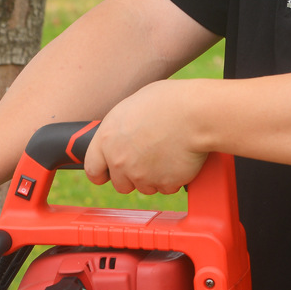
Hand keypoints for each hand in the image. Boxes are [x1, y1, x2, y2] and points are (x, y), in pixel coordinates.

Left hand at [84, 79, 209, 194]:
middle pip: (121, 184)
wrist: (197, 113)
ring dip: (154, 177)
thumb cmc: (169, 102)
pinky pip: (166, 187)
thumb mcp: (133, 106)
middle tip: (149, 160)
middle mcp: (120, 161)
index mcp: (107, 139)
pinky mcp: (162, 184)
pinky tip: (180, 159)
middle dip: (133, 177)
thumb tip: (120, 136)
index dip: (102, 173)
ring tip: (168, 154)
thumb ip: (120, 128)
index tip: (108, 174)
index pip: (93, 169)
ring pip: (145, 187)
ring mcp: (141, 176)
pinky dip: (173, 178)